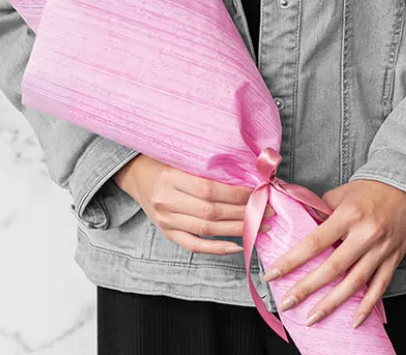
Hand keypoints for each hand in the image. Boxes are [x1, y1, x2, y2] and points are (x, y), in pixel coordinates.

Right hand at [113, 154, 273, 254]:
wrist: (137, 175)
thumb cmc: (165, 161)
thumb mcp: (182, 156)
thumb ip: (208, 164)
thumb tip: (247, 170)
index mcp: (170, 176)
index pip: (209, 189)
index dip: (236, 194)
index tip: (258, 192)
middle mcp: (166, 200)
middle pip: (210, 211)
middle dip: (243, 212)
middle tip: (268, 210)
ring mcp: (166, 220)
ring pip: (206, 229)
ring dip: (237, 229)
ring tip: (260, 226)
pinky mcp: (167, 233)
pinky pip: (194, 245)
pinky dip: (216, 248)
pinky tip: (237, 245)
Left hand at [262, 179, 405, 328]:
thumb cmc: (370, 189)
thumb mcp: (342, 193)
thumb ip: (321, 210)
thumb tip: (300, 224)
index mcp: (349, 215)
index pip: (315, 242)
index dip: (292, 260)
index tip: (273, 274)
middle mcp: (366, 234)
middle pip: (332, 268)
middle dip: (307, 288)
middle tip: (287, 302)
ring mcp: (382, 249)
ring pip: (355, 283)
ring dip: (332, 304)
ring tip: (313, 317)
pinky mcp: (394, 258)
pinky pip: (380, 287)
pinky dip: (367, 306)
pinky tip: (354, 320)